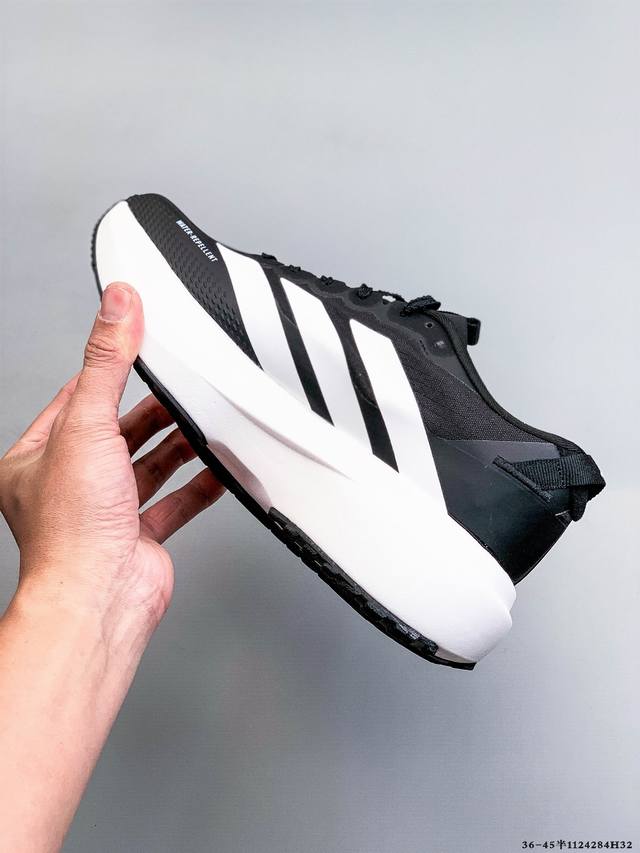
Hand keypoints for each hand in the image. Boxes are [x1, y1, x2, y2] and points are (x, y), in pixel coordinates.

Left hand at [0, 282, 223, 629]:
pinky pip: (175, 503)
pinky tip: (218, 468)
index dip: (104, 375)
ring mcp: (104, 514)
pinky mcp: (139, 537)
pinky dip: (198, 485)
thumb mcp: (86, 423)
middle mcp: (67, 487)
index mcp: (35, 460)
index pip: (72, 401)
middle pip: (115, 434)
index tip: (134, 350)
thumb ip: (106, 362)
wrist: (99, 597)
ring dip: (175, 445)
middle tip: (178, 386)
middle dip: (149, 412)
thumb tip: (117, 306)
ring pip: (146, 468)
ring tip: (202, 420)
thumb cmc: (73, 527)